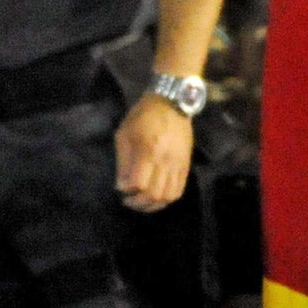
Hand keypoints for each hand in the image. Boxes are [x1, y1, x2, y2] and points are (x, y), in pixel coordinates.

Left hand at [115, 94, 193, 212]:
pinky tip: (158, 196)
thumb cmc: (143, 116)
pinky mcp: (186, 164)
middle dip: (139, 203)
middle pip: (155, 194)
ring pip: (169, 196)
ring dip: (154, 204)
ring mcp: (178, 164)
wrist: (172, 103)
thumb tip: (122, 186)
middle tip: (129, 201)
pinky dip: (168, 198)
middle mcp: (166, 161)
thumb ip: (123, 162)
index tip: (121, 189)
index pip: (139, 184)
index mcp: (148, 151)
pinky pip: (180, 189)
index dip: (128, 191)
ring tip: (144, 202)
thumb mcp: (124, 134)